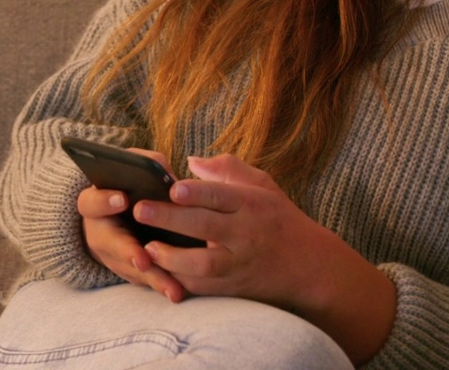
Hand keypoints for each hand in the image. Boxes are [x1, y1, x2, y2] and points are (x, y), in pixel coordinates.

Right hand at [76, 148, 185, 302]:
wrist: (115, 214)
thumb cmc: (129, 184)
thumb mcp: (132, 170)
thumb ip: (147, 165)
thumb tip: (166, 173)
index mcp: (94, 204)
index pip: (91, 202)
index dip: (105, 201)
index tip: (122, 199)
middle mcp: (98, 233)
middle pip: (110, 245)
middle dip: (128, 252)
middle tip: (142, 259)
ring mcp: (112, 256)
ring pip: (131, 269)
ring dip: (152, 279)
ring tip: (172, 289)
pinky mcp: (128, 271)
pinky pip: (144, 281)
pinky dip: (161, 286)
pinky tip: (179, 292)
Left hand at [134, 153, 396, 364]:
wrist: (308, 266)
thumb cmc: (279, 218)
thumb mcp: (262, 185)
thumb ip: (228, 169)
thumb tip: (192, 161)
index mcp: (251, 204)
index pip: (221, 195)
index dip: (196, 191)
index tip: (172, 187)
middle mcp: (245, 233)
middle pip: (205, 226)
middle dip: (171, 219)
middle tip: (140, 210)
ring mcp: (238, 263)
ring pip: (203, 263)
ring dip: (172, 257)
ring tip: (147, 247)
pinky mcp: (232, 287)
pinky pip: (203, 287)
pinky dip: (179, 281)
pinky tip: (157, 271)